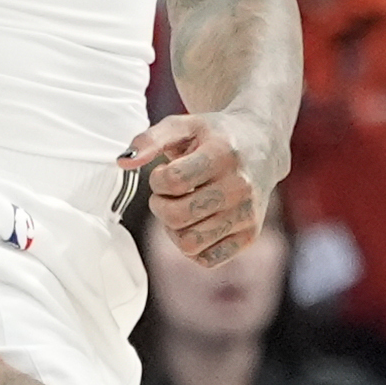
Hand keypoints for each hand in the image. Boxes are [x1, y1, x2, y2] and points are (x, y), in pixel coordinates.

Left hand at [122, 112, 269, 267]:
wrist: (262, 145)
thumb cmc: (214, 135)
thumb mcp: (182, 125)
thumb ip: (149, 139)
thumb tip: (123, 161)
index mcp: (222, 154)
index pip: (172, 181)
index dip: (157, 180)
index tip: (164, 173)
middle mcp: (240, 187)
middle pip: (177, 216)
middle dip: (159, 205)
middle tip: (167, 194)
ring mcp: (247, 215)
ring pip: (189, 243)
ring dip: (173, 228)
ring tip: (180, 208)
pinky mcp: (250, 236)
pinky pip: (207, 259)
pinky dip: (192, 247)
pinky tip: (195, 223)